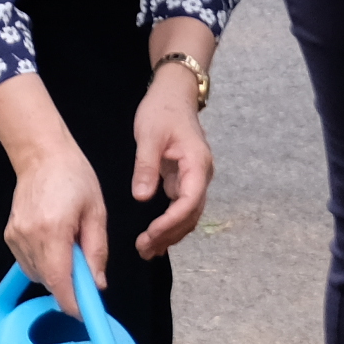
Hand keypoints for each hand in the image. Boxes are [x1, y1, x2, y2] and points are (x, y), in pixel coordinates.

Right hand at [0, 73, 112, 310]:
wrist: (41, 155)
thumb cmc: (75, 179)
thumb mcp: (96, 213)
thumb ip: (96, 252)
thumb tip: (97, 285)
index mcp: (53, 231)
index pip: (58, 281)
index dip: (72, 303)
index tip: (86, 313)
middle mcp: (28, 238)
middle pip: (48, 281)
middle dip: (69, 284)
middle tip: (86, 268)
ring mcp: (15, 238)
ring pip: (38, 275)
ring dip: (56, 272)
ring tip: (69, 246)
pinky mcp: (9, 236)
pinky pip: (28, 263)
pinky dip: (44, 262)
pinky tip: (54, 242)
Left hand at [133, 52, 214, 258]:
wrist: (174, 93)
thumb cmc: (162, 110)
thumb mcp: (149, 135)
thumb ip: (146, 166)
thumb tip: (141, 197)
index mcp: (197, 163)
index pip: (190, 201)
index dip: (172, 221)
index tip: (151, 234)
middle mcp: (202, 174)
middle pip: (191, 213)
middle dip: (170, 234)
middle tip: (144, 250)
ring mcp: (195, 178)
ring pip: (188, 214)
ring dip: (170, 233)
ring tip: (147, 250)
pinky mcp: (186, 179)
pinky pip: (181, 207)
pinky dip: (170, 223)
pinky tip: (155, 237)